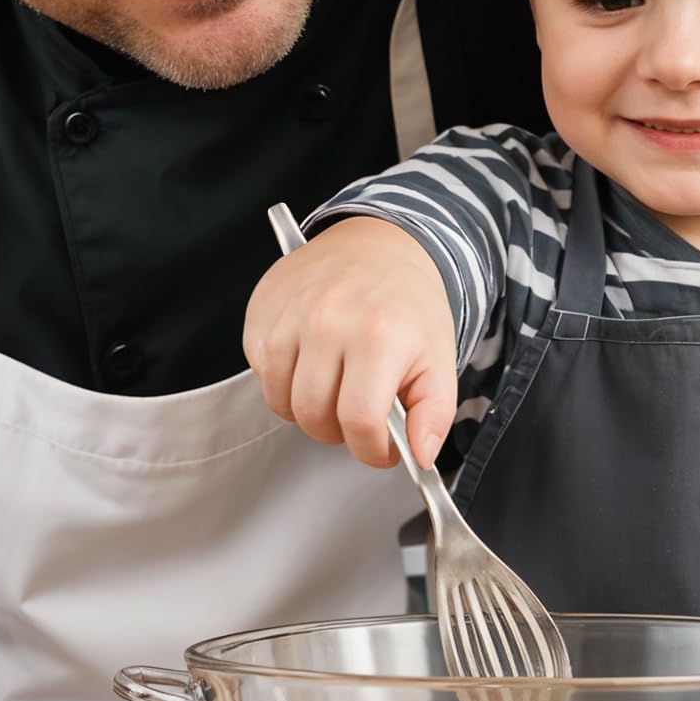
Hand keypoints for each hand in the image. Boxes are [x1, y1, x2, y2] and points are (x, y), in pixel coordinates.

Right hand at [245, 215, 458, 467]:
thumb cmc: (408, 305)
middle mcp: (328, 322)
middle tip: (357, 412)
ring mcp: (289, 314)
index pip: (359, 422)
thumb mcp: (438, 358)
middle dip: (338, 431)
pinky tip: (309, 359)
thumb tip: (421, 457)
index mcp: (378, 336)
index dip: (371, 450)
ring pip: (281, 401)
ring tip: (333, 387)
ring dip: (306, 408)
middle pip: (314, 418)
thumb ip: (434, 414)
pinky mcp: (262, 309)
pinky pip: (260, 372)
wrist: (380, 243)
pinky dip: (283, 378)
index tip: (381, 447)